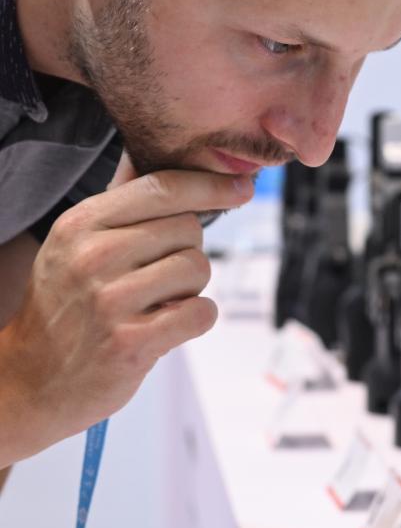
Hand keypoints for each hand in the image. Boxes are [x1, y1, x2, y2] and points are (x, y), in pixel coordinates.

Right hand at [0, 154, 253, 463]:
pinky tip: (167, 325)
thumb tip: (158, 150)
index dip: (210, 185)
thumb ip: (121, 199)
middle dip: (188, 251)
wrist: (33, 378)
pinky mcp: (130, 343)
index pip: (163, 187)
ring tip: (157, 303)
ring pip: (198, 268)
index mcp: (82, 223)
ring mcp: (110, 301)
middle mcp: (93, 256)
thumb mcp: (77, 242)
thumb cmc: (67, 304)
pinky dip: (196, 319)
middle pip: (190, 228)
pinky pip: (201, 312)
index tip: (242, 187)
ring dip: (191, 288)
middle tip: (159, 277)